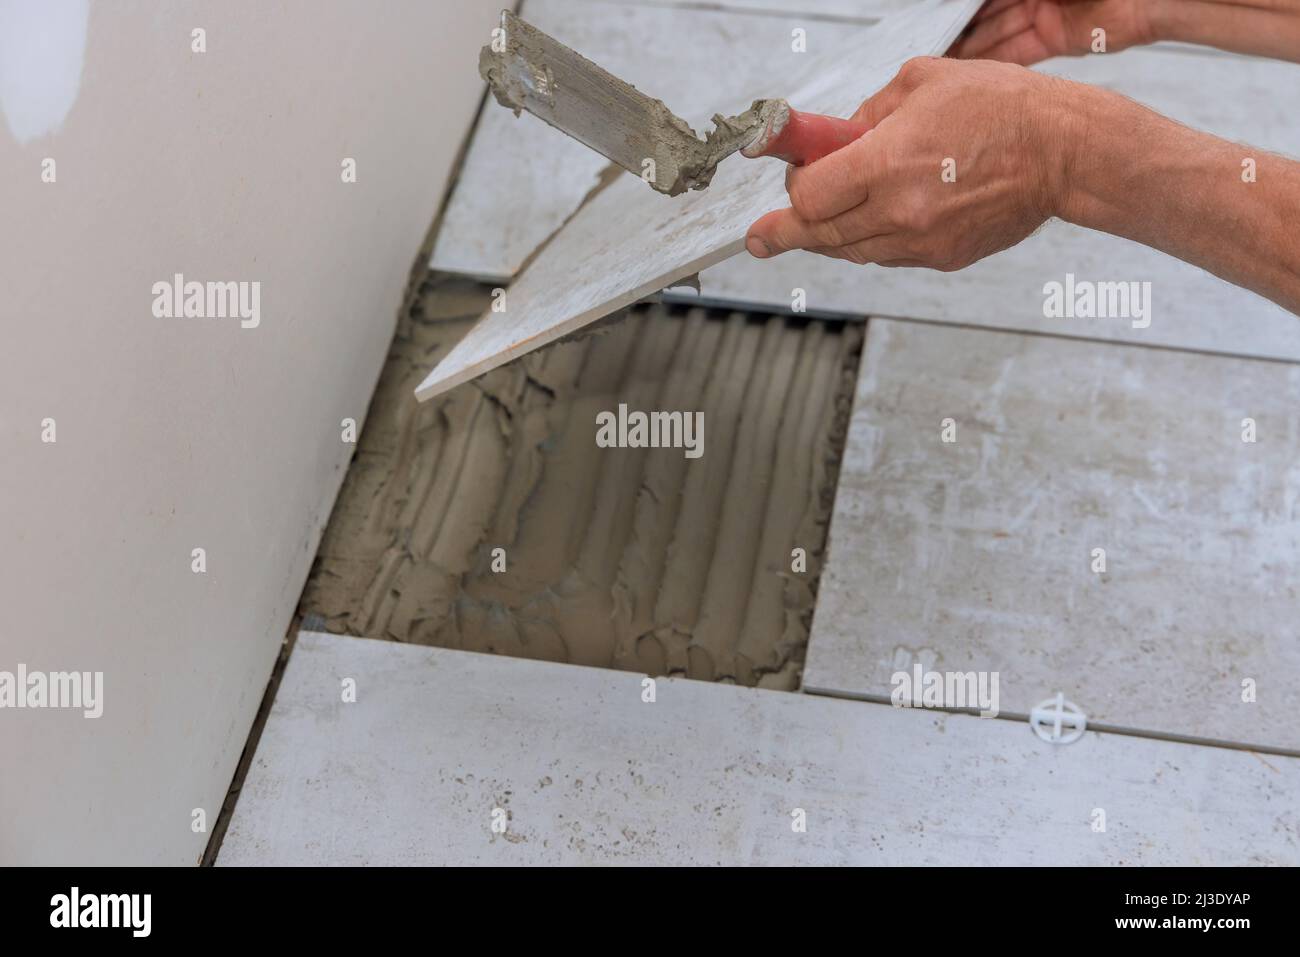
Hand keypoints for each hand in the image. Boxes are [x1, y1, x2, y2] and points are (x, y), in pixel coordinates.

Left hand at [745, 57, 1071, 271]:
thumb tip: (834, 138)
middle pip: (818, 236)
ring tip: (811, 227)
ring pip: (850, 252)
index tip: (792, 180)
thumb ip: (867, 115)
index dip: (793, 189)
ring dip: (828, 238)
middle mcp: (898, 212)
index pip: (807, 197)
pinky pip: (886, 256)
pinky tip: (874, 220)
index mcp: (886, 163)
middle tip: (761, 238)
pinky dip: (870, 241)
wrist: (1062, 153)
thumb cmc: (1000, 109)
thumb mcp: (922, 83)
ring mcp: (920, 242)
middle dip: (784, 233)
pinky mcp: (941, 258)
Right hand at [949, 0, 1155, 64]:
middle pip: (987, 12)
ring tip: (940, 64)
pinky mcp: (1059, 39)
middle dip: (959, 28)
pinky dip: (995, 63)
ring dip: (971, 49)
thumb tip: (973, 4)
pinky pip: (1020, 52)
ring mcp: (1047, 13)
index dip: (959, 8)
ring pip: (999, 32)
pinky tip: (970, 73)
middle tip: (929, 44)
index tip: (933, 18)